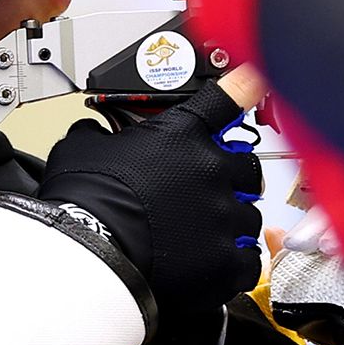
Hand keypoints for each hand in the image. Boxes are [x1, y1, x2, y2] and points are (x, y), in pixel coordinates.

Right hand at [36, 84, 265, 323]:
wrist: (89, 252)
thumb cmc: (84, 202)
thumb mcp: (83, 148)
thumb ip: (100, 135)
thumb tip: (91, 134)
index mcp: (184, 133)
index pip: (229, 97)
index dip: (248, 85)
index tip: (260, 79)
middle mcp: (213, 168)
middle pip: (247, 167)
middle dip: (232, 178)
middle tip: (208, 192)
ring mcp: (224, 214)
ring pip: (249, 215)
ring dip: (230, 224)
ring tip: (199, 237)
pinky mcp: (225, 258)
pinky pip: (248, 260)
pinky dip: (234, 264)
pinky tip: (214, 265)